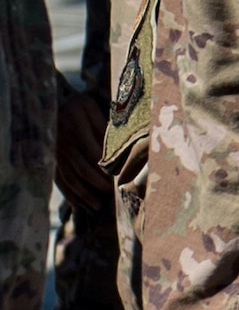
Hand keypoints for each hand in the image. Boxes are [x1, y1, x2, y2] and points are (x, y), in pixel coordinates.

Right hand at [53, 89, 111, 213]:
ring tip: (97, 206)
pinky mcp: (51, 160)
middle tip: (111, 193)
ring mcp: (56, 154)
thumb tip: (115, 145)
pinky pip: (58, 179)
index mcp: (76, 129)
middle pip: (82, 168)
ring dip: (83, 194)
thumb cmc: (76, 105)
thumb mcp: (90, 108)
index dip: (106, 167)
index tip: (118, 178)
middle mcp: (65, 144)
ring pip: (70, 177)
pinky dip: (67, 192)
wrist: (49, 104)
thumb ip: (102, 125)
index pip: (94, 153)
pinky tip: (76, 204)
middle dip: (97, 183)